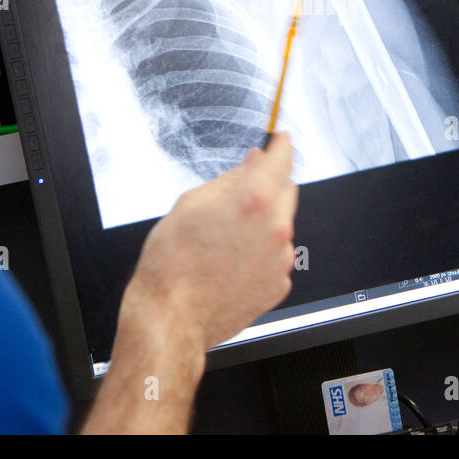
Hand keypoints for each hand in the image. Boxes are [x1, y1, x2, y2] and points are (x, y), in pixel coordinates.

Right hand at [122, 133, 298, 350]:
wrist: (172, 317)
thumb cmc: (172, 264)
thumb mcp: (191, 203)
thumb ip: (231, 179)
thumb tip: (253, 163)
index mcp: (255, 199)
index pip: (282, 158)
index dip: (281, 145)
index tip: (280, 141)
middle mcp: (276, 227)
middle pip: (286, 190)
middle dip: (268, 186)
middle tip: (238, 197)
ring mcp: (281, 258)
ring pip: (281, 225)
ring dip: (263, 223)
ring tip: (226, 241)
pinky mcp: (280, 284)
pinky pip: (276, 256)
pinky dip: (261, 253)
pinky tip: (232, 262)